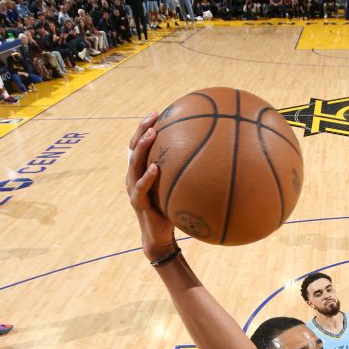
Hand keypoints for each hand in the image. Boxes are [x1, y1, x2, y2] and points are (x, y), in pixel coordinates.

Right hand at [127, 111, 175, 260]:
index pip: (140, 144)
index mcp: (142, 170)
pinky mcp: (137, 202)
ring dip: (142, 147)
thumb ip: (188, 174)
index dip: (145, 127)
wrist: (160, 237)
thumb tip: (215, 161)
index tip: (157, 112)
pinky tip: (155, 168)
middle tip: (153, 117)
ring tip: (152, 134)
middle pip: (134, 148)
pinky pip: (141, 188)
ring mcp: (133, 188)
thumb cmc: (172, 211)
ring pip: (134, 164)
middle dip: (142, 130)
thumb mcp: (180, 189)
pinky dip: (147, 177)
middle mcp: (134, 176)